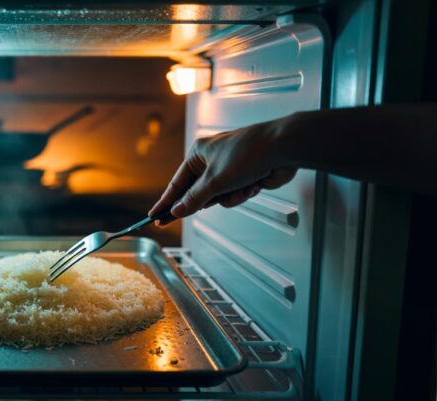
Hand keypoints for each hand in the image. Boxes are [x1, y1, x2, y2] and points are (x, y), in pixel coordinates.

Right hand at [149, 119, 296, 225]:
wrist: (282, 148)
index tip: (155, 216)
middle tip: (208, 205)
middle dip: (208, 199)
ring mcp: (228, 169)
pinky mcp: (243, 177)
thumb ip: (194, 199)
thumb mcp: (215, 181)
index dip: (165, 202)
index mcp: (198, 154)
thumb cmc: (247, 154)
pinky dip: (242, 194)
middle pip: (198, 192)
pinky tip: (254, 185)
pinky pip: (234, 195)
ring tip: (242, 188)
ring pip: (218, 197)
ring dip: (230, 197)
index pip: (176, 184)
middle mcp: (210, 160)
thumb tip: (176, 211)